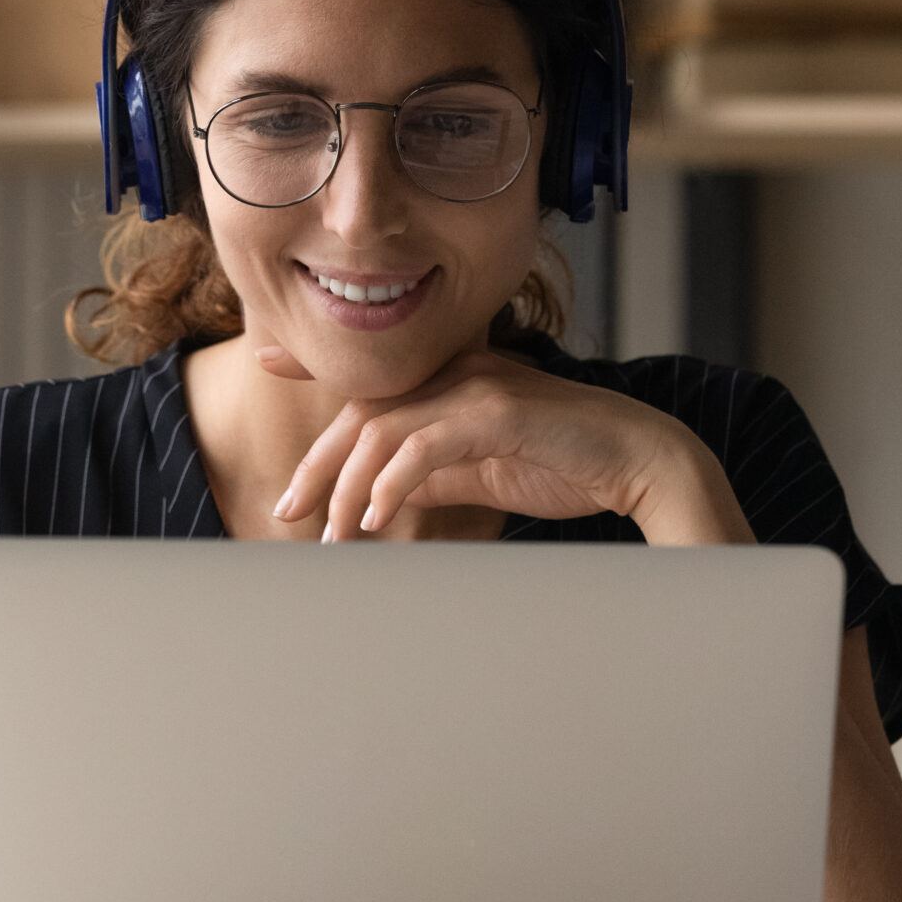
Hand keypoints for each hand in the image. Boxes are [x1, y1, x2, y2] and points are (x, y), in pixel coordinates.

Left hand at [264, 345, 755, 545]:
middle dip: (318, 464)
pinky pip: (424, 446)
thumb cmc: (566, 464)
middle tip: (288, 511)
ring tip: (332, 535)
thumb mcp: (481, 471)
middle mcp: (459, 371)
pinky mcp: (497, 411)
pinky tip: (374, 517)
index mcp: (453, 379)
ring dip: (348, 486)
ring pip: (384, 430)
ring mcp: (477, 387)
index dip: (314, 370)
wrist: (638, 462)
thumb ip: (433, 474)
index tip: (263, 366)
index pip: (371, 385)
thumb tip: (381, 496)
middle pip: (364, 411)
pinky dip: (391, 483)